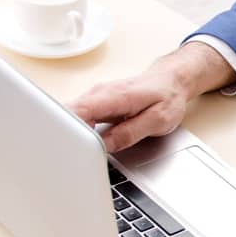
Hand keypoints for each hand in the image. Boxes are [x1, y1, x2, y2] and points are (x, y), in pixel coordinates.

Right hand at [69, 42, 235, 151]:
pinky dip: (77, 130)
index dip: (68, 130)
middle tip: (72, 155)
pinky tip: (82, 143)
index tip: (69, 147)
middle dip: (65, 134)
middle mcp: (99, 93)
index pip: (78, 111)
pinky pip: (77, 117)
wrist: (170, 81)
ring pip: (69, 116)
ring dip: (70, 133)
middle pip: (67, 114)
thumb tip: (106, 145)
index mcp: (114, 96)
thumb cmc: (167, 97)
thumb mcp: (158, 120)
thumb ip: (130, 133)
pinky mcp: (95, 103)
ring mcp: (95, 97)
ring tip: (77, 151)